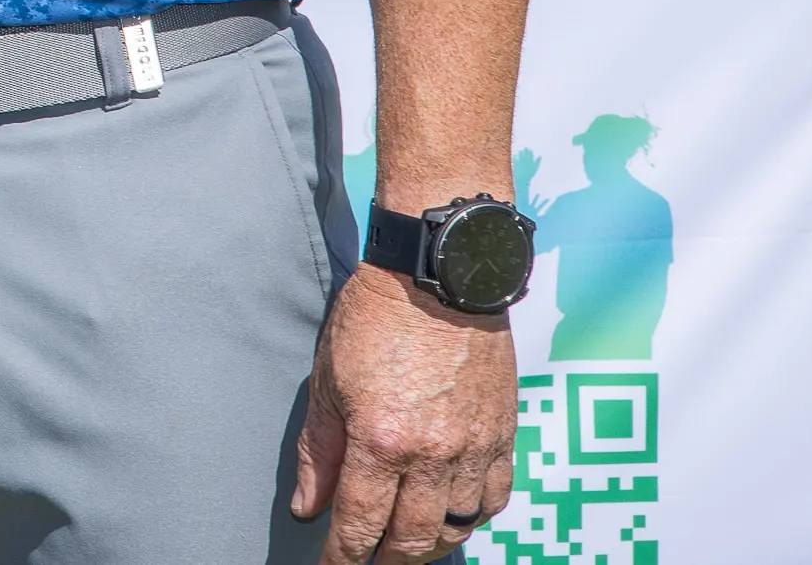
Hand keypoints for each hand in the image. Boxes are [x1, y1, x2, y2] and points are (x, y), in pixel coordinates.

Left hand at [291, 264, 519, 559]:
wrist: (437, 277)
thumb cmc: (373, 319)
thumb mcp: (327, 381)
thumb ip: (319, 451)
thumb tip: (308, 506)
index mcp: (381, 440)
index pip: (360, 522)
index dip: (343, 555)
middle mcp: (433, 454)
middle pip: (412, 538)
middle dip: (385, 559)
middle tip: (366, 560)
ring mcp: (475, 447)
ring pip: (457, 525)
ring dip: (429, 544)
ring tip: (406, 545)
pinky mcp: (503, 435)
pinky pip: (495, 497)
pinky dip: (472, 515)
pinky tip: (451, 515)